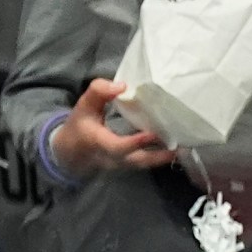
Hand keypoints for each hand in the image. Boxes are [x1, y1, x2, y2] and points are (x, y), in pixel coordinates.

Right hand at [49, 77, 173, 177]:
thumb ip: (98, 92)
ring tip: (183, 147)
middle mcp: (109, 158)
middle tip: (178, 147)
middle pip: (135, 161)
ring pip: (142, 165)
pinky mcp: (125, 166)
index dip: (135, 142)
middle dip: (156, 155)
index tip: (153, 133)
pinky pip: (143, 163)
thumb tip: (123, 85)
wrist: (69, 153)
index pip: (117, 146)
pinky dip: (158, 157)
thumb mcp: (83, 106)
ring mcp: (119, 165)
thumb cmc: (80, 125)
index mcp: (97, 143)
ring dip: (162, 157)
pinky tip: (174, 148)